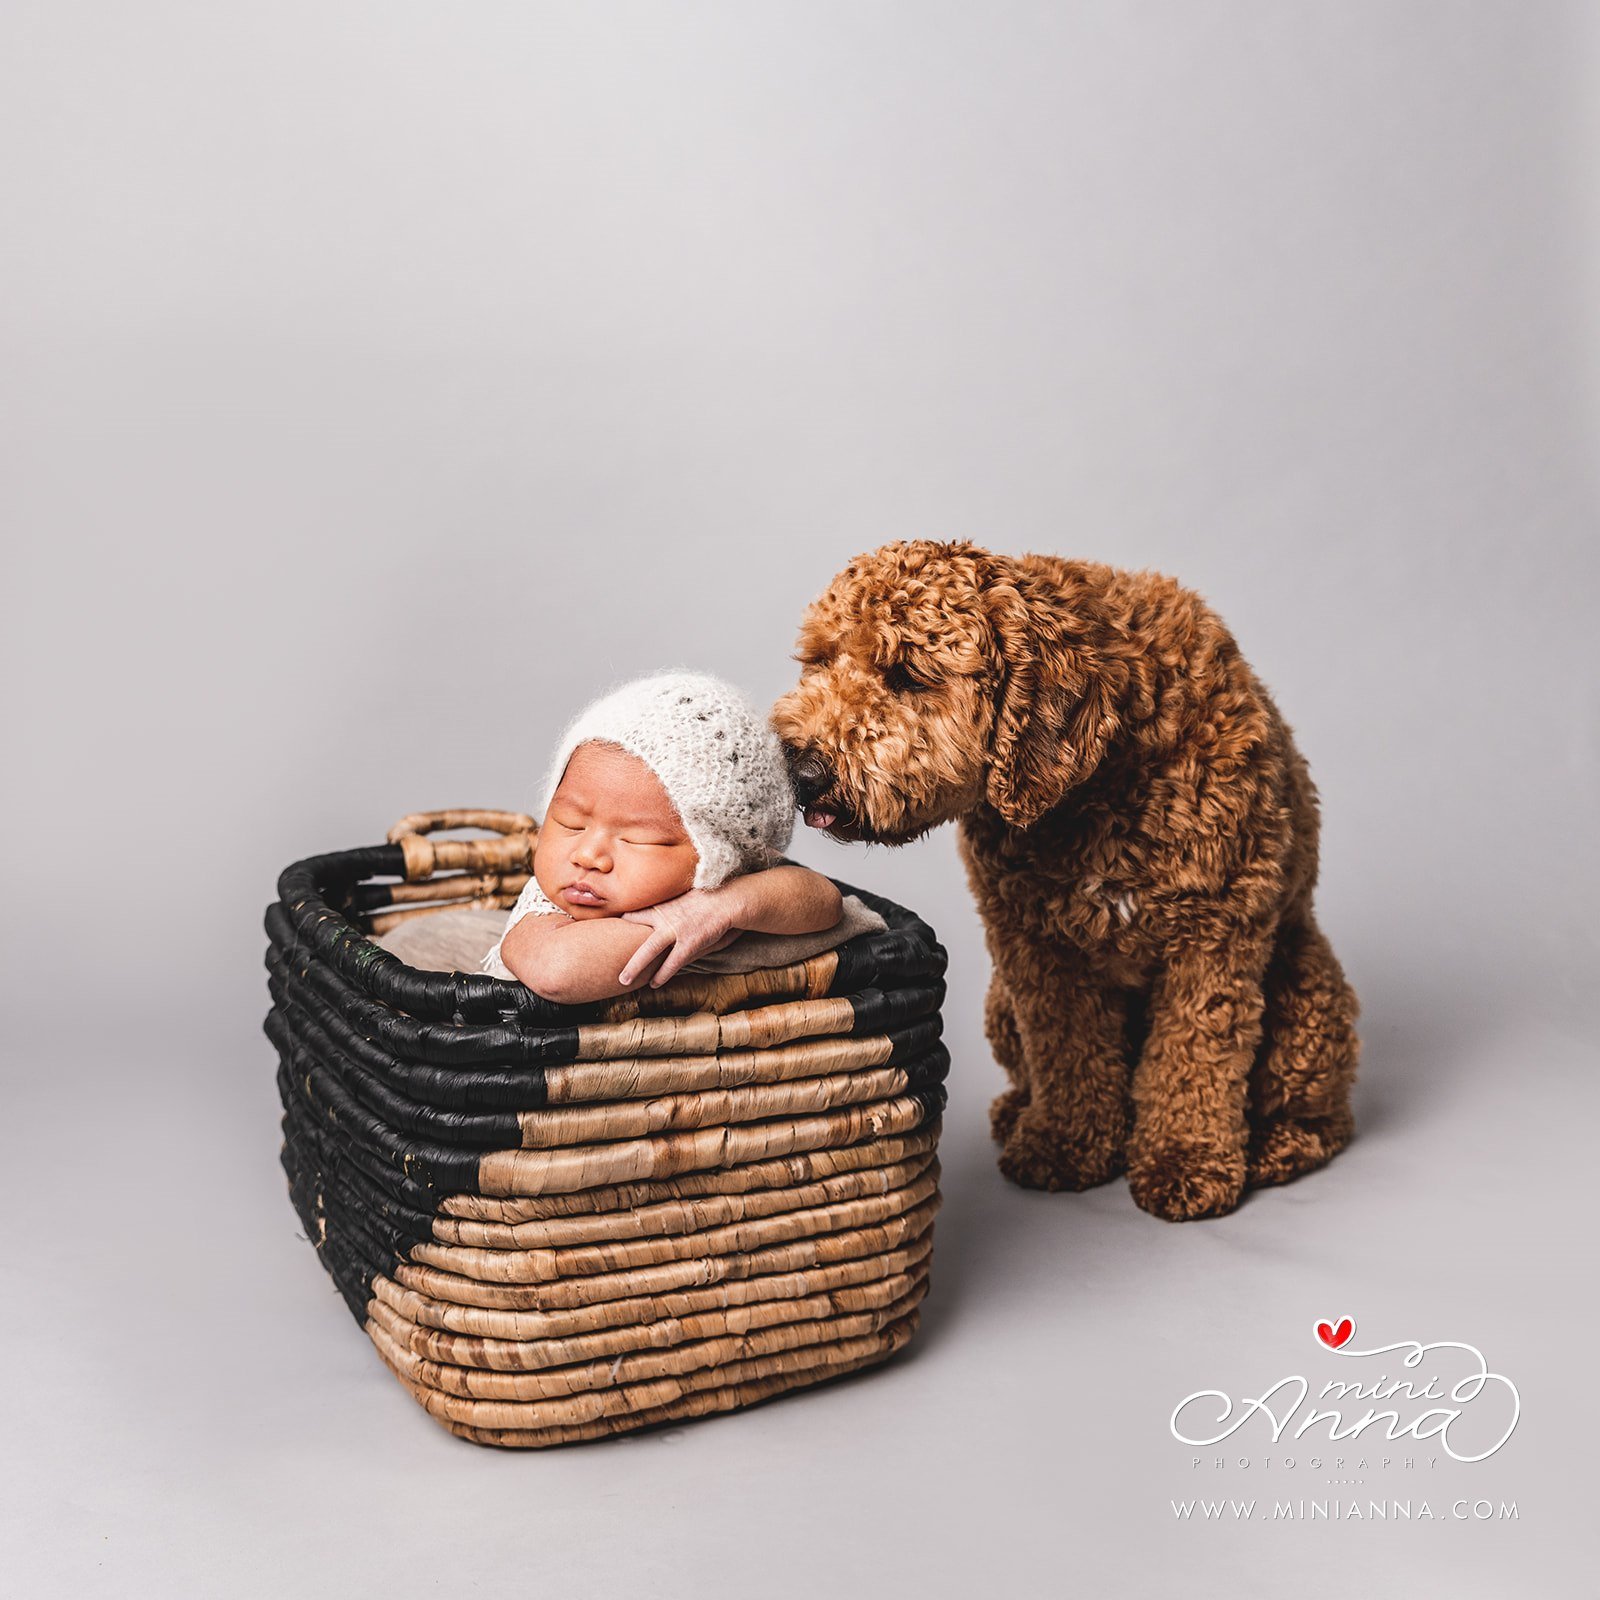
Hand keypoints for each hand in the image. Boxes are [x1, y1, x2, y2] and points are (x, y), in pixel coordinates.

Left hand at [617, 889, 738, 987]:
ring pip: (648, 951)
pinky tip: (654, 984)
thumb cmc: (708, 895)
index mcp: (661, 904)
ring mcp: (676, 930)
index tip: (611, 931)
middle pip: (633, 932)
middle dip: (619, 946)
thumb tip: (663, 908)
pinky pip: (672, 963)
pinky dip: (662, 974)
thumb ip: (669, 904)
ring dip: (635, 967)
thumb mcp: (683, 895)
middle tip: (606, 956)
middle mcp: (664, 917)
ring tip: (624, 980)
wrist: (728, 900)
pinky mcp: (689, 943)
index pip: (634, 914)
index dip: (622, 923)